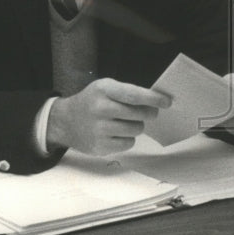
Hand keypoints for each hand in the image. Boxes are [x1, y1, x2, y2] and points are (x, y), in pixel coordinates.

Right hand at [46, 78, 170, 154]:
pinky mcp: (100, 147)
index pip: (134, 95)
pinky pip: (129, 143)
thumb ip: (128, 92)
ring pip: (137, 129)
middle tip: (150, 112)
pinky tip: (117, 132)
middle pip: (139, 114)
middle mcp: (100, 109)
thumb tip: (156, 101)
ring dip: (138, 126)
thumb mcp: (105, 87)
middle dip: (149, 113)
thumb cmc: (92, 100)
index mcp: (104, 90)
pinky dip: (128, 138)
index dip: (153, 99)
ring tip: (127, 121)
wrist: (66, 121)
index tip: (167, 102)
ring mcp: (99, 130)